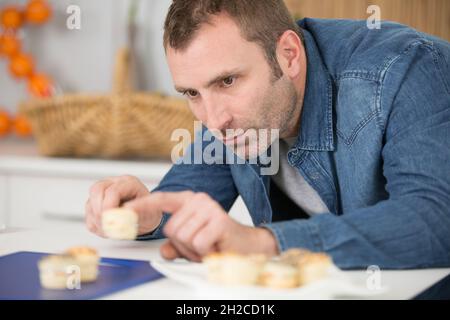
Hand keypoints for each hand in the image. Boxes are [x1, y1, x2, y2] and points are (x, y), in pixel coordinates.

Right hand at [85, 175, 161, 236]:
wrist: (146, 218)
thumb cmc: (149, 213)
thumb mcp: (149, 213)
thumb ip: (137, 212)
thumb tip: (124, 213)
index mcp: (129, 183)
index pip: (113, 191)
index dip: (109, 206)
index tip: (112, 220)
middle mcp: (114, 184)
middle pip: (96, 190)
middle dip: (99, 210)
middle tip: (107, 224)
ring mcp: (104, 193)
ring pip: (90, 202)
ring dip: (97, 220)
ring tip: (110, 230)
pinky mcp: (97, 204)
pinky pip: (89, 214)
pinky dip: (95, 225)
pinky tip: (107, 229)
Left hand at [124, 191, 278, 260]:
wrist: (248, 245)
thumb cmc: (220, 242)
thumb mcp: (192, 244)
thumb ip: (176, 245)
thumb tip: (164, 251)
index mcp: (190, 201)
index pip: (162, 200)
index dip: (143, 205)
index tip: (126, 210)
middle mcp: (199, 200)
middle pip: (172, 229)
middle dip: (184, 245)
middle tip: (201, 245)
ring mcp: (209, 208)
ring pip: (183, 238)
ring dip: (195, 250)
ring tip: (210, 245)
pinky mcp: (218, 221)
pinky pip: (198, 243)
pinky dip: (205, 252)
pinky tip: (216, 246)